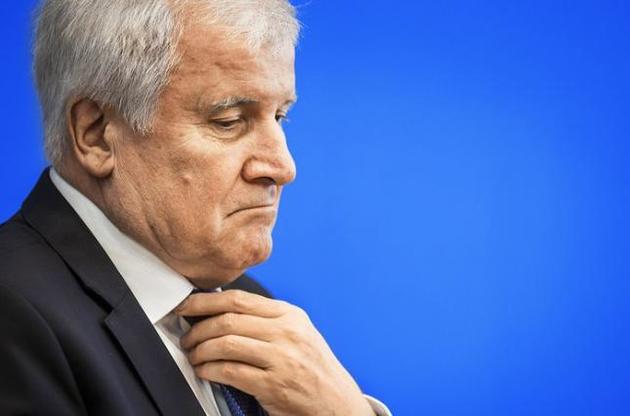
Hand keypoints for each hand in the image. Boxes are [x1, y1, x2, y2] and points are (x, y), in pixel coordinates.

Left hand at [177, 290, 374, 415]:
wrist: (337, 402)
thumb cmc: (313, 367)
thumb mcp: (297, 333)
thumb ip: (266, 320)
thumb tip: (222, 311)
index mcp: (289, 315)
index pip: (239, 299)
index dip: (206, 300)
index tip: (187, 305)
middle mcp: (286, 332)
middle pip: (228, 320)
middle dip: (198, 328)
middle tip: (187, 337)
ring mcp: (282, 359)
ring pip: (226, 344)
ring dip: (200, 350)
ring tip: (194, 356)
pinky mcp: (274, 385)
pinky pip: (230, 371)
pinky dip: (210, 370)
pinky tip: (204, 371)